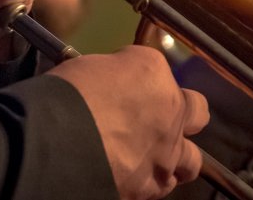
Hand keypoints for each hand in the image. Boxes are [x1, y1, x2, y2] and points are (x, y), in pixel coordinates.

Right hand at [49, 46, 209, 198]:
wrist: (56, 142)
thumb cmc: (63, 96)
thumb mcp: (86, 66)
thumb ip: (112, 75)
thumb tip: (110, 85)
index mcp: (151, 71)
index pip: (158, 68)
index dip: (143, 79)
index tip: (126, 84)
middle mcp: (169, 110)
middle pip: (196, 112)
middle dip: (183, 114)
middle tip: (159, 117)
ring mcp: (165, 153)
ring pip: (191, 159)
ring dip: (175, 155)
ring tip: (152, 156)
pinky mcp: (150, 186)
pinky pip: (161, 185)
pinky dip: (151, 180)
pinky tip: (133, 175)